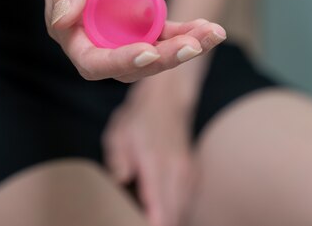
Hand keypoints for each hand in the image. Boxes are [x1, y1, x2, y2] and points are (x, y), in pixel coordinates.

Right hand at [43, 0, 225, 81]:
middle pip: (129, 66)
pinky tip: (211, 28)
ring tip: (212, 34)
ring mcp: (121, 34)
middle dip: (162, 60)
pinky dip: (188, 34)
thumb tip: (61, 21)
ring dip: (182, 49)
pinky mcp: (142, 22)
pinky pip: (166, 36)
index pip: (93, 61)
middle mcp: (96, 39)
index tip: (148, 52)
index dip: (120, 62)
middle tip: (192, 47)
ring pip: (153, 55)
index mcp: (71, 31)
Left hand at [102, 71, 198, 225]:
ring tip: (146, 218)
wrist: (167, 98)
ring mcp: (189, 173)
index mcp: (155, 162)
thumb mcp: (118, 134)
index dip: (151, 224)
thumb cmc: (138, 118)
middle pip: (174, 216)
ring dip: (169, 219)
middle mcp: (177, 170)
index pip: (159, 207)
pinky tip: (162, 211)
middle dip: (158, 224)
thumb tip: (120, 181)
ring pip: (184, 212)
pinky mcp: (194, 174)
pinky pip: (188, 203)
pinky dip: (177, 211)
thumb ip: (117, 160)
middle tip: (138, 221)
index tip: (137, 224)